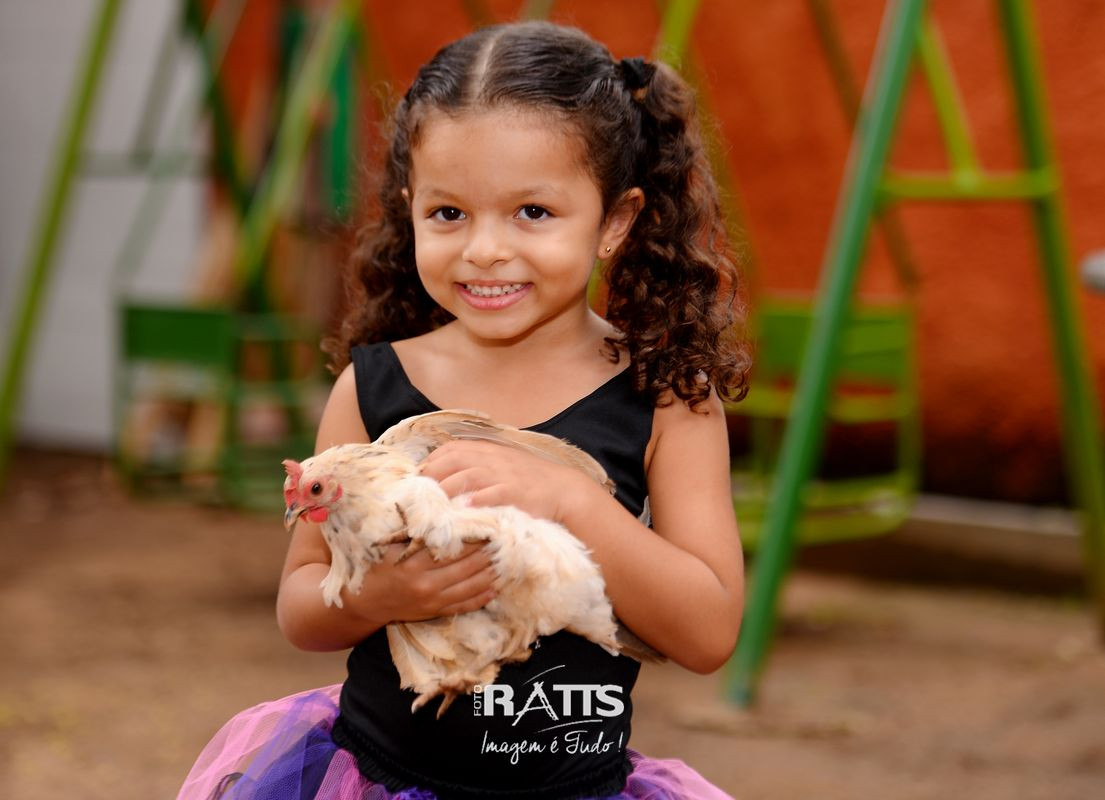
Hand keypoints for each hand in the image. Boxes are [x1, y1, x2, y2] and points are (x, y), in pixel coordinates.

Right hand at [346, 541, 497, 623]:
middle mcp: (425, 583)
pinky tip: (495, 588)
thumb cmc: (377, 565)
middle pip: (466, 566)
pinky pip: (463, 605)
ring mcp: (432, 600)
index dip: (473, 537)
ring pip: (470, 586)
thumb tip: (441, 512)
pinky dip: (482, 597)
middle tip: (503, 541)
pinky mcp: (434, 612)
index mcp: (414, 562)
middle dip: (487, 553)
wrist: (364, 601)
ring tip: (505, 562)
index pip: (452, 547)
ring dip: (489, 574)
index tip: (488, 526)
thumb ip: (414, 531)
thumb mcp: (391, 545)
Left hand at [418, 440, 597, 523]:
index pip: (452, 448)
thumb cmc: (528, 481)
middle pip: (455, 460)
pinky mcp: (517, 492)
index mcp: (489, 450)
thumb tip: (445, 476)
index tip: (418, 479)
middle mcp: (494, 459)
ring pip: (470, 475)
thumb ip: (477, 466)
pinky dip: (479, 499)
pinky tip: (465, 508)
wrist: (563, 490)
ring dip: (449, 488)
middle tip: (417, 494)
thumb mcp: (502, 466)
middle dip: (432, 475)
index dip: (431, 462)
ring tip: (433, 504)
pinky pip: (495, 493)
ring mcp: (505, 475)